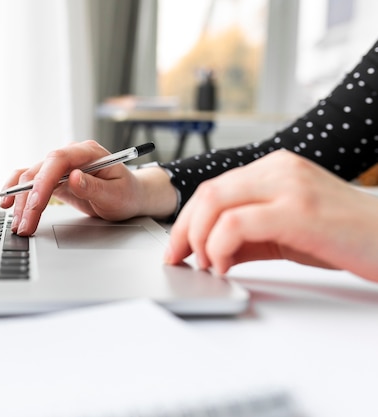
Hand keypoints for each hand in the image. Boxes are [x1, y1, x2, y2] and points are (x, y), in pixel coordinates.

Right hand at [0, 140, 176, 235]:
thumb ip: (95, 187)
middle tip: (24, 225)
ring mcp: (60, 165)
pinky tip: (7, 205)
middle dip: (28, 200)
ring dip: (20, 201)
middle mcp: (71, 155)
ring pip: (30, 178)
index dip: (43, 181)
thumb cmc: (126, 194)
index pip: (58, 160)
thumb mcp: (117, 194)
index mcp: (88, 152)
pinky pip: (30, 181)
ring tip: (18, 224)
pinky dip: (17, 193)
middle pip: (39, 171)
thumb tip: (74, 177)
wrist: (129, 195)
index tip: (36, 204)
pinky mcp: (53, 177)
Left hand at [165, 150, 377, 281]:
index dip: (186, 218)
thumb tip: (209, 250)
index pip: (213, 188)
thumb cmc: (347, 234)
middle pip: (207, 193)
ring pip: (215, 204)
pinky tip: (223, 266)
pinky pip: (236, 225)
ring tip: (204, 265)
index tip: (176, 246)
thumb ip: (248, 234)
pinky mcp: (298, 211)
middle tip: (177, 258)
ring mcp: (288, 186)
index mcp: (274, 168)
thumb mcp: (288, 229)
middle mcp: (278, 169)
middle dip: (183, 229)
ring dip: (198, 239)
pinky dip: (219, 248)